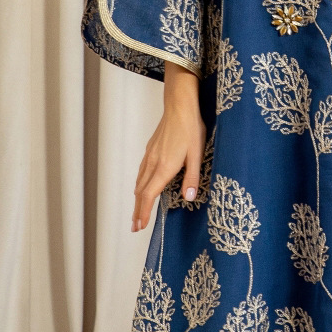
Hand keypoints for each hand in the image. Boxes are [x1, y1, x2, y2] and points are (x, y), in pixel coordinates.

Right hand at [132, 63, 205, 230]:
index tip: (139, 225)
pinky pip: (141, 171)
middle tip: (134, 226)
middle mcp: (153, 163)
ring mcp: (150, 155)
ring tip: (137, 211)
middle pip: (140, 192)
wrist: (179, 105)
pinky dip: (139, 185)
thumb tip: (188, 198)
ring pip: (139, 182)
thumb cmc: (191, 128)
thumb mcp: (197, 154)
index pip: (149, 195)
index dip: (143, 212)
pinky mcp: (151, 149)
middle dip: (137, 210)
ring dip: (137, 199)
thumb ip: (192, 177)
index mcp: (164, 167)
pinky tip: (141, 186)